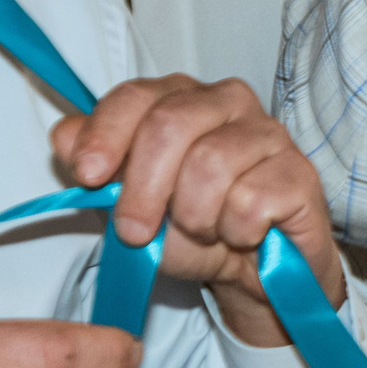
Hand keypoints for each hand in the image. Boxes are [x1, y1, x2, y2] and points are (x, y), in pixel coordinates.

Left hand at [48, 77, 341, 348]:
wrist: (251, 272)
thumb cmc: (191, 228)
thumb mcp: (130, 202)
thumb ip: (96, 168)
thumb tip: (65, 135)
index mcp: (182, 99)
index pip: (136, 96)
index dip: (106, 134)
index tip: (88, 177)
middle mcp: (229, 103)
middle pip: (171, 123)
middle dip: (143, 187)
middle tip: (135, 232)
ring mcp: (270, 134)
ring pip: (211, 164)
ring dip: (193, 217)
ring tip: (202, 232)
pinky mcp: (300, 172)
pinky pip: (251, 201)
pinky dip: (235, 232)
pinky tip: (242, 235)